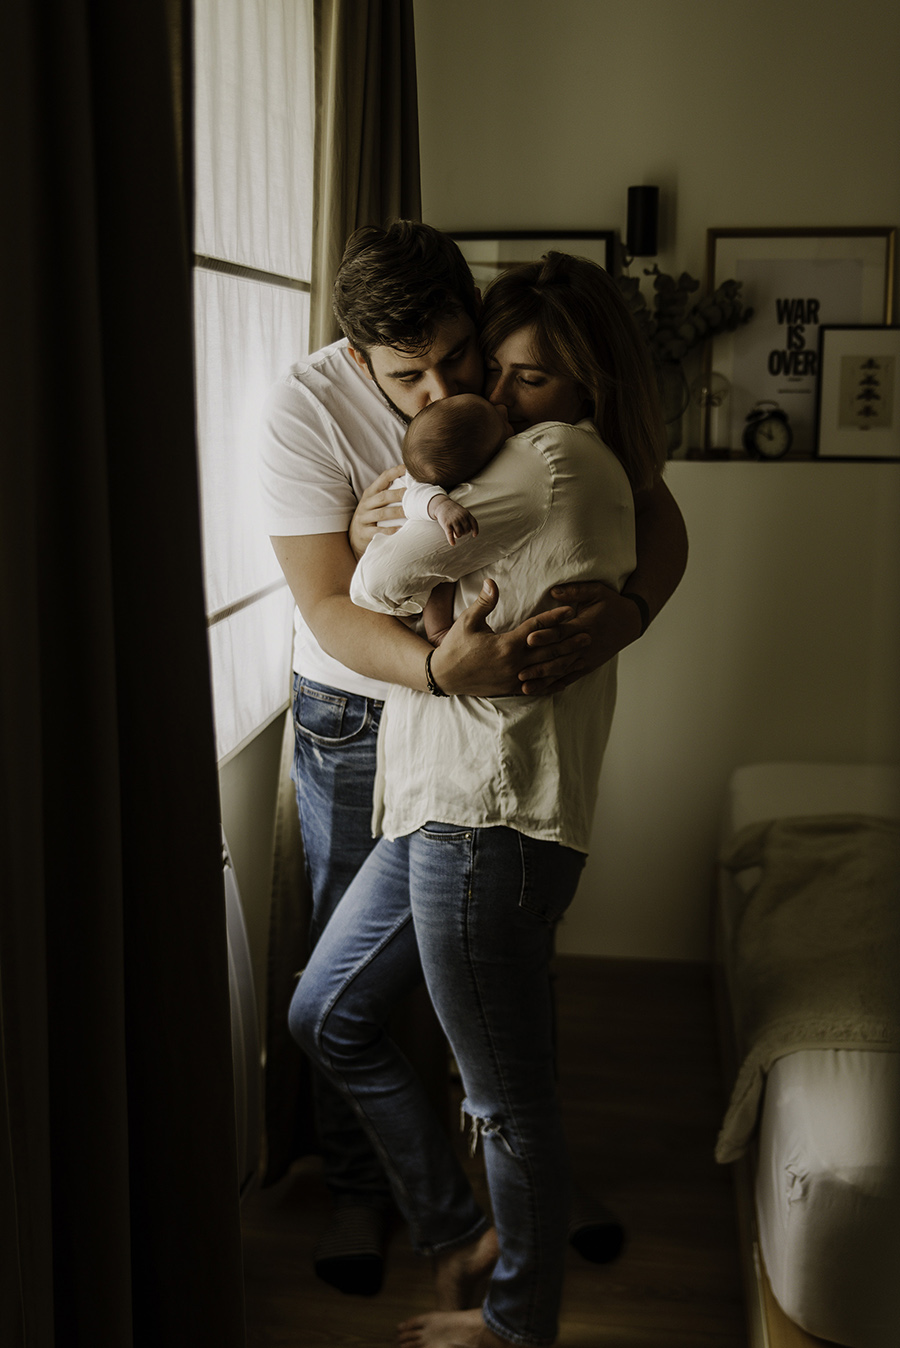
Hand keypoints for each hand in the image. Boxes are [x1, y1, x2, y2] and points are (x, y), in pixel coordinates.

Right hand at [349, 464, 405, 559]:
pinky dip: (390, 530)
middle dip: (399, 494)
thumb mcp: (375, 502)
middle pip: (383, 496)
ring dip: (397, 512)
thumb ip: (389, 492)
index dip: (395, 472)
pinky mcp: (363, 532)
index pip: (383, 478)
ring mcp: (363, 518)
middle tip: (414, 494)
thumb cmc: (371, 516)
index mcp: (370, 492)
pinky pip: (378, 531)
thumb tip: (412, 483)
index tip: (408, 468)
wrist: (354, 537)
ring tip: (411, 513)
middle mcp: (366, 503)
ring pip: (382, 513)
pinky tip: (400, 529)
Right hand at [429, 495, 478, 545]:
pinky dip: (451, 540)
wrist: (442, 505)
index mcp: (466, 514)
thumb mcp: (463, 511)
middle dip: (464, 532)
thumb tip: (471, 530)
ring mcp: (454, 521)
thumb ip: (468, 519)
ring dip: (458, 535)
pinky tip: (453, 543)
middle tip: (459, 530)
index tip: (474, 535)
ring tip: (455, 533)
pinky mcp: (446, 524)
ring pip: (459, 534)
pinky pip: (450, 534)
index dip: (475, 530)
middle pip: (467, 530)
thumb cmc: (454, 510)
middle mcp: (461, 517)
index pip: (474, 523)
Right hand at [429, 579, 588, 696]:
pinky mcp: (512, 689)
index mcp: (506, 645)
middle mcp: (515, 663)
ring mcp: (515, 678)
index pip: (537, 628)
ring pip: (547, 670)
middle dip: (569, 641)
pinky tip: (566, 678)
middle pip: (549, 650)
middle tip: (588, 632)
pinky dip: (553, 682)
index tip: (571, 609)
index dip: (555, 617)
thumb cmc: (455, 647)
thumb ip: (484, 603)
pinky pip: (538, 687)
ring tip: (583, 654)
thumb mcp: (467, 622)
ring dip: (566, 661)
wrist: (445, 677)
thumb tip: (492, 582)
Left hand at [518, 581, 642, 693]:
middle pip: (559, 656)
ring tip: (525, 688)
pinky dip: (556, 685)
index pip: (562, 632)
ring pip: (563, 671)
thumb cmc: (612, 603)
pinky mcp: (588, 665)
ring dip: (544, 680)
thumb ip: (575, 591)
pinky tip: (542, 692)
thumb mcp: (596, 591)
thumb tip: (553, 591)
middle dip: (539, 665)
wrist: (631, 622)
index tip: (528, 639)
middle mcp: (585, 644)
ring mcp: (587, 658)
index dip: (545, 636)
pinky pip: (571, 677)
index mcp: (584, 625)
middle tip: (520, 672)